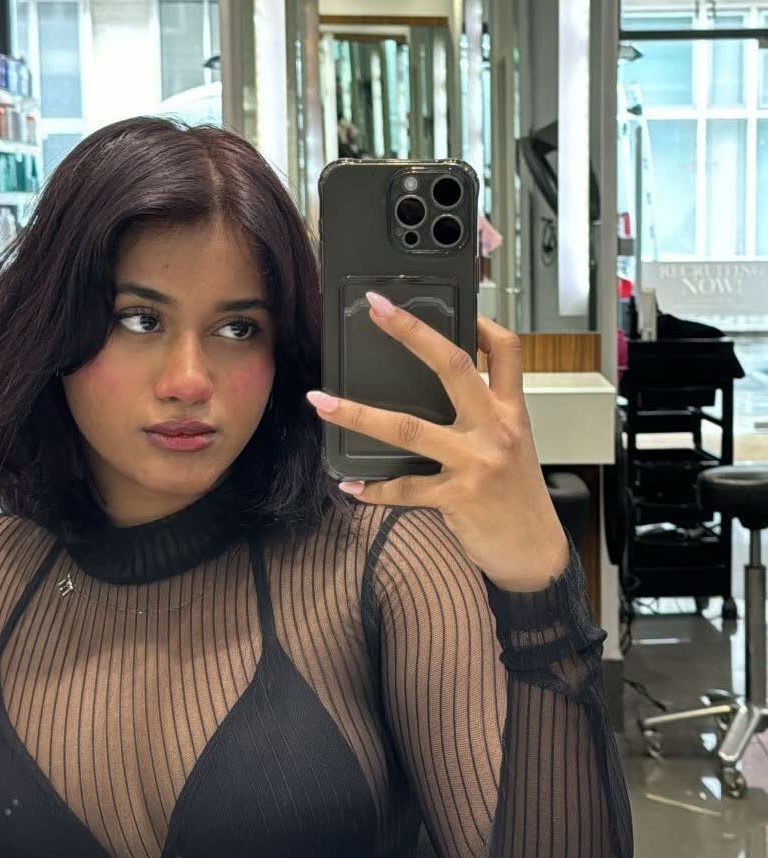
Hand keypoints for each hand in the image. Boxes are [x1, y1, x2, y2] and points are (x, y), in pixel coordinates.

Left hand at [305, 292, 569, 591]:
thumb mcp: (514, 448)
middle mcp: (496, 428)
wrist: (536, 553)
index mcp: (512, 411)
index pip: (505, 350)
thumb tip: (443, 395)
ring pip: (409, 427)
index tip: (456, 304)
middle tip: (377, 308)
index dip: (482, 322)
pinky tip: (350, 487)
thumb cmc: (519, 500)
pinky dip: (373, 489)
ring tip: (321, 402)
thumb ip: (486, 418)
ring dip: (358, 414)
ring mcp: (477, 462)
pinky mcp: (458, 496)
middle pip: (453, 366)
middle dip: (412, 332)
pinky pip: (404, 488)